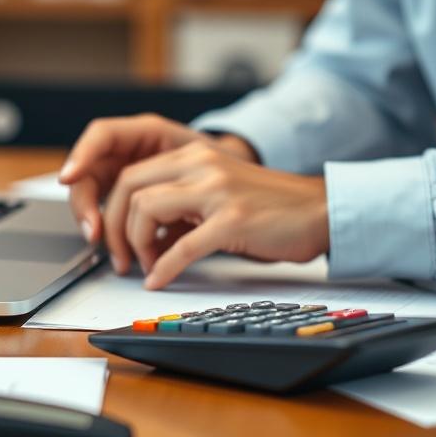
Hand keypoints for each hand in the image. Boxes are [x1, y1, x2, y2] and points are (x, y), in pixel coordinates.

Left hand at [64, 127, 329, 288]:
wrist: (320, 210)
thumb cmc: (270, 208)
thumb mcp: (219, 190)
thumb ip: (184, 198)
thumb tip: (145, 228)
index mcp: (195, 155)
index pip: (132, 174)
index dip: (116, 209)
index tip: (117, 236)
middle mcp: (202, 164)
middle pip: (130, 187)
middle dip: (117, 226)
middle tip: (121, 256)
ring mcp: (217, 191)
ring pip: (147, 209)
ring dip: (137, 244)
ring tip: (146, 266)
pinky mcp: (233, 220)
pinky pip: (182, 247)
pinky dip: (163, 268)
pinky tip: (159, 281)